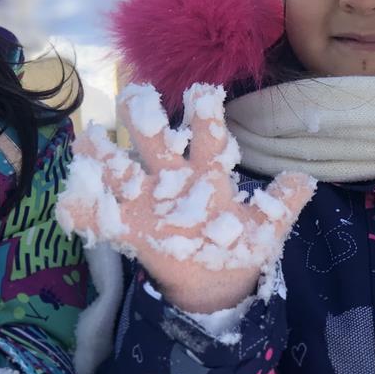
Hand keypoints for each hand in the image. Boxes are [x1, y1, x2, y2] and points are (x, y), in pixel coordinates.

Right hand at [55, 83, 314, 313]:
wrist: (217, 282)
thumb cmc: (239, 243)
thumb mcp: (268, 227)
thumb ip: (284, 202)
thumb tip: (305, 179)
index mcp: (209, 175)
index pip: (208, 140)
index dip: (206, 117)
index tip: (204, 91)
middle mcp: (175, 181)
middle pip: (159, 145)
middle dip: (148, 121)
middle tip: (137, 94)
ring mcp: (149, 204)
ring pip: (124, 174)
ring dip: (107, 158)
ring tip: (89, 139)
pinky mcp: (131, 230)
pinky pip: (103, 219)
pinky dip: (84, 211)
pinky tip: (69, 203)